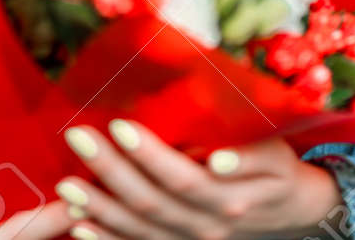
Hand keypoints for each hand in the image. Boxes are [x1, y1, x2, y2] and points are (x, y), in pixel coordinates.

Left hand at [54, 121, 342, 239]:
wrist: (289, 209)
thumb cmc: (277, 169)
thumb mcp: (275, 154)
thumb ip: (249, 156)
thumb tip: (218, 160)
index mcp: (228, 199)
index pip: (181, 177)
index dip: (149, 154)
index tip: (118, 125)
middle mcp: (206, 227)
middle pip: (150, 203)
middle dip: (110, 170)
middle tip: (77, 137)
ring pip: (137, 230)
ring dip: (99, 208)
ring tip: (65, 184)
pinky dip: (106, 239)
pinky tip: (78, 225)